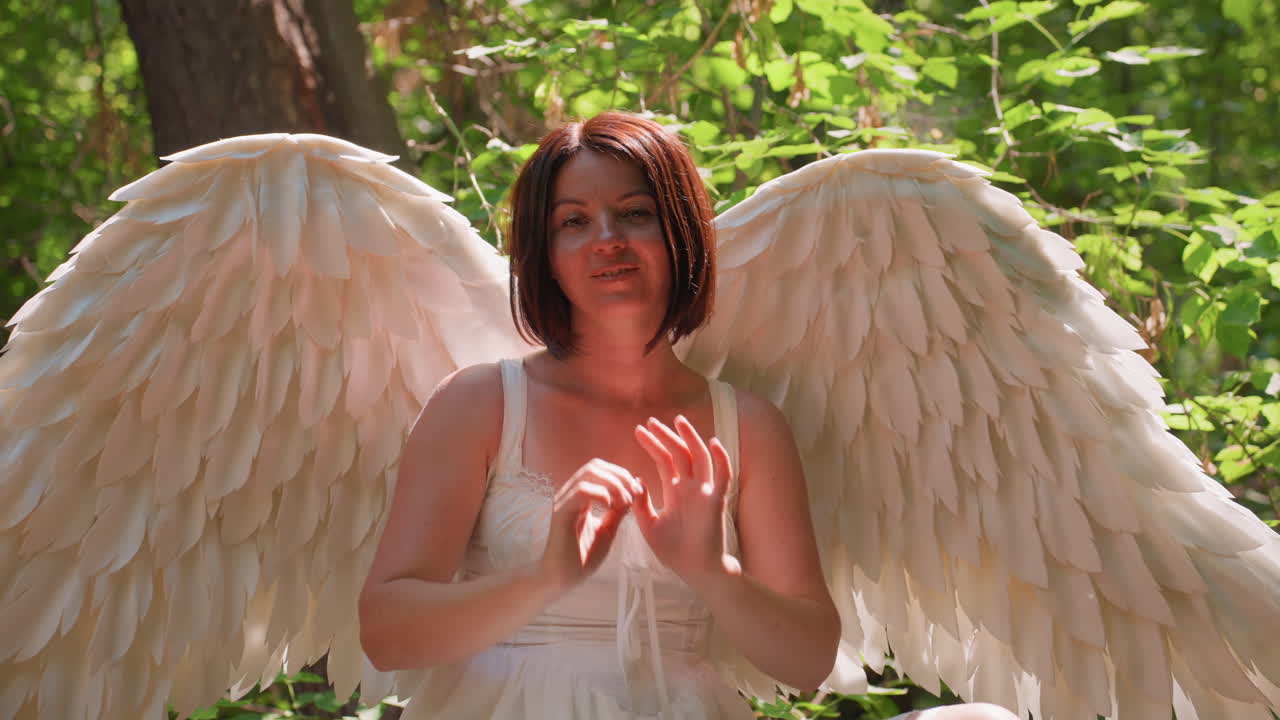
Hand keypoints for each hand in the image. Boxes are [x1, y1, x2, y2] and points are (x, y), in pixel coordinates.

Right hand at [539, 458, 641, 593]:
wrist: (562, 580)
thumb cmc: (582, 557)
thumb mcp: (608, 530)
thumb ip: (618, 511)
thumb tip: (634, 489)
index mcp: (579, 497)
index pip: (599, 469)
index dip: (621, 474)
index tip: (636, 491)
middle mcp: (569, 495)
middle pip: (594, 466)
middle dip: (619, 475)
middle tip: (632, 494)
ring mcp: (563, 502)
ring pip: (588, 474)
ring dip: (613, 485)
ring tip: (624, 503)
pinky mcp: (560, 514)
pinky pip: (580, 492)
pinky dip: (600, 494)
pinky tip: (610, 508)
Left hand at [633, 416, 734, 586]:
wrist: (694, 571)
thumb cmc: (674, 551)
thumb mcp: (649, 527)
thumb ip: (641, 505)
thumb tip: (634, 481)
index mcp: (674, 491)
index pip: (664, 459)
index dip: (652, 444)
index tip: (638, 430)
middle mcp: (690, 487)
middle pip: (679, 453)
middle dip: (666, 436)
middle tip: (651, 421)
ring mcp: (704, 492)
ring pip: (700, 457)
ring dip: (690, 438)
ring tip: (678, 421)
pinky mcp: (717, 501)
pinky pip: (723, 475)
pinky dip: (721, 458)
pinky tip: (712, 442)